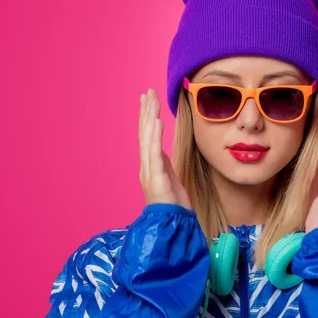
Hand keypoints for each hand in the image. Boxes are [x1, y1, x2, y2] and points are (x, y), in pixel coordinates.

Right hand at [138, 88, 191, 209]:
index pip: (148, 136)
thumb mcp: (170, 178)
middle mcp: (147, 165)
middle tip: (148, 92)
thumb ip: (164, 164)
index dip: (147, 117)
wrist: (171, 225)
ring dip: (149, 118)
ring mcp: (150, 171)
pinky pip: (154, 153)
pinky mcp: (156, 178)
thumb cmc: (172, 204)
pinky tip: (157, 121)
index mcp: (151, 165)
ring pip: (147, 139)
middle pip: (145, 133)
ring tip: (151, 100)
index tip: (148, 99)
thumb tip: (162, 151)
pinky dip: (154, 136)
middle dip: (146, 111)